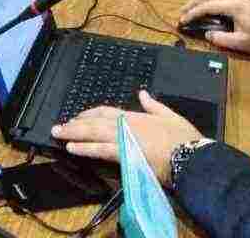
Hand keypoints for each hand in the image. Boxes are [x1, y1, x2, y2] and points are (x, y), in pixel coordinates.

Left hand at [51, 89, 201, 182]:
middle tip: (58, 126)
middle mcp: (125, 124)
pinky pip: (99, 149)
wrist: (192, 156)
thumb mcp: (169, 115)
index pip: (106, 112)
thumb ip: (153, 104)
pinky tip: (72, 148)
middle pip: (94, 121)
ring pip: (92, 133)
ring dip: (73, 133)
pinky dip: (84, 148)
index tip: (78, 117)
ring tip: (58, 134)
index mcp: (135, 116)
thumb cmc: (183, 139)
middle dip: (75, 123)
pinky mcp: (124, 154)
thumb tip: (143, 93)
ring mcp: (123, 138)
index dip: (89, 114)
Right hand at [178, 0, 249, 56]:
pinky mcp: (242, 2)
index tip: (183, 20)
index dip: (192, 13)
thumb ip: (220, 39)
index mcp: (233, 6)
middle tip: (182, 12)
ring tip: (191, 10)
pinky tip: (206, 9)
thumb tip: (207, 34)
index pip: (206, 6)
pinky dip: (209, 1)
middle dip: (192, 2)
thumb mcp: (240, 43)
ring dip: (200, 0)